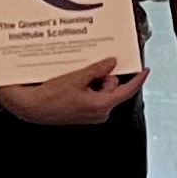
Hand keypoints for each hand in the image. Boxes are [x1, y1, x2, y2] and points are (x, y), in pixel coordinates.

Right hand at [0, 58, 145, 125]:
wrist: (31, 108)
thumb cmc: (50, 97)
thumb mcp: (76, 78)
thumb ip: (97, 70)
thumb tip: (112, 63)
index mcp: (102, 105)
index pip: (127, 91)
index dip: (138, 79)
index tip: (145, 70)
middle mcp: (100, 112)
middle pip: (112, 87)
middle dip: (103, 76)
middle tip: (86, 72)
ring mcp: (92, 114)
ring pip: (102, 91)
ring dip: (93, 81)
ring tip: (75, 79)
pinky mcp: (84, 113)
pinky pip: (93, 96)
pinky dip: (87, 87)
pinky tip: (73, 84)